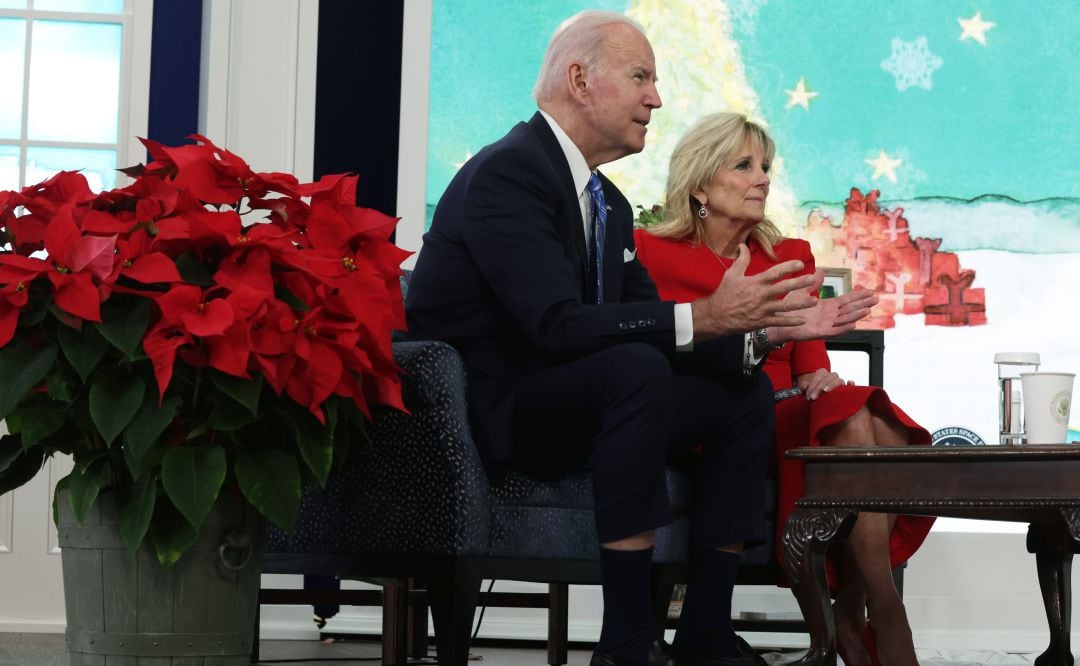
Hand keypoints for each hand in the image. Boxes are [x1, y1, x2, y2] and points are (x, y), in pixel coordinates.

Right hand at [690, 244, 822, 340]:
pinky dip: (791, 321)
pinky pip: (779, 322)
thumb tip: (742, 245)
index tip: (800, 263)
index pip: (774, 273)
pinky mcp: (762, 321)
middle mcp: (761, 295)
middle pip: (784, 288)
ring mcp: (763, 310)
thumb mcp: (731, 274)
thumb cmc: (724, 294)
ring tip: (814, 301)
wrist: (716, 316)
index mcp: (755, 283)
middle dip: (799, 283)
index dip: (788, 267)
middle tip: (812, 279)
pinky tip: (802, 320)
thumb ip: (741, 260)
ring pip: (786, 306)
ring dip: (801, 304)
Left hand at [769, 284, 877, 343]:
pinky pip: (834, 331)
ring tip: (867, 310)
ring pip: (844, 320)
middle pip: (850, 309)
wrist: (776, 322)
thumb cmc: (789, 308)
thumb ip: (812, 282)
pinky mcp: (819, 333)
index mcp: (827, 306)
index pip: (847, 300)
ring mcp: (825, 324)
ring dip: (856, 315)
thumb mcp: (802, 291)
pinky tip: (853, 324)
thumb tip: (821, 270)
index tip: (871, 291)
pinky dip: (843, 328)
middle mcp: (829, 315)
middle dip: (863, 304)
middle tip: (876, 299)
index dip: (858, 296)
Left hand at [796, 369, 852, 400]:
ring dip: (831, 385)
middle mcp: (831, 375)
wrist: (818, 395)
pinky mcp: (845, 388)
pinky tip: (849, 383)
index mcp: (822, 373)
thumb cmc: (811, 391)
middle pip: (826, 379)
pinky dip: (850, 384)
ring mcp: (839, 381)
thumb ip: (803, 386)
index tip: (808, 396)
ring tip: (825, 391)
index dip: (812, 387)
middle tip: (813, 398)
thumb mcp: (805, 388)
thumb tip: (804, 386)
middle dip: (819, 388)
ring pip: (837, 380)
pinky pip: (850, 385)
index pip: (818, 378)